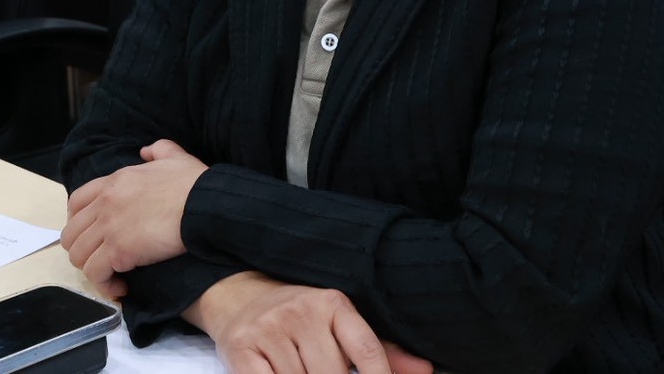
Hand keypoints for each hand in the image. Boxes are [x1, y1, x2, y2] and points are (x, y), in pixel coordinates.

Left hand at [60, 139, 207, 293]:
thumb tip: (146, 151)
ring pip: (79, 256)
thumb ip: (158, 150)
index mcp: (115, 181)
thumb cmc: (195, 184)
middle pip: (72, 233)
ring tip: (112, 277)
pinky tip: (122, 288)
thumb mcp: (175, 157)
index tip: (90, 236)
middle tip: (102, 260)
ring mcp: (109, 227)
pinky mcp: (119, 250)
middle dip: (83, 250)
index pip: (76, 202)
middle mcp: (105, 202)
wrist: (205, 204)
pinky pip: (96, 274)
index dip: (77, 223)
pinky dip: (106, 285)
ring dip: (93, 269)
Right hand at [187, 271, 432, 373]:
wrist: (239, 297)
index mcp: (334, 303)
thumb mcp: (339, 324)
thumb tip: (424, 372)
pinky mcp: (241, 348)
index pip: (367, 351)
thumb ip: (381, 350)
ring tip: (308, 373)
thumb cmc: (301, 319)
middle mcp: (302, 311)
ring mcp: (269, 329)